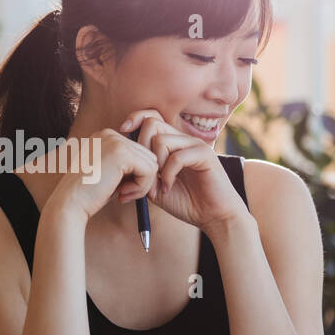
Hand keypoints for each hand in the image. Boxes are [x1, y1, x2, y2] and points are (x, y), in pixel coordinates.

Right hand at [48, 127, 158, 221]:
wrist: (69, 204)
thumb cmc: (89, 196)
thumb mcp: (111, 176)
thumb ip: (129, 168)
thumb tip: (155, 168)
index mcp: (104, 137)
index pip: (138, 153)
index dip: (137, 175)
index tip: (124, 191)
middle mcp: (109, 134)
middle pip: (147, 155)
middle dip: (142, 179)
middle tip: (125, 195)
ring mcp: (115, 141)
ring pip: (151, 163)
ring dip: (142, 185)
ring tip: (124, 195)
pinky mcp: (122, 153)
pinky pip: (149, 170)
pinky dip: (142, 187)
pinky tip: (123, 195)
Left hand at [117, 109, 250, 231]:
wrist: (213, 217)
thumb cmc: (186, 202)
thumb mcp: (156, 188)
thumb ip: (142, 175)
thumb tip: (122, 171)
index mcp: (172, 143)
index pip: (150, 117)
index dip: (135, 119)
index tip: (123, 130)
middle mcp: (183, 139)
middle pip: (152, 124)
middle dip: (141, 148)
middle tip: (145, 173)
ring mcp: (195, 145)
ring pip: (161, 141)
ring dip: (154, 166)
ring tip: (159, 185)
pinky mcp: (205, 155)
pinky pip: (176, 157)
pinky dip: (167, 175)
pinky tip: (168, 188)